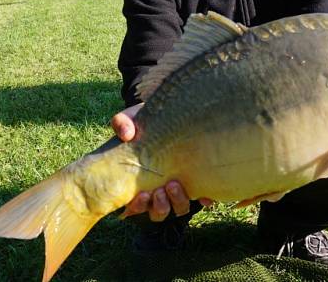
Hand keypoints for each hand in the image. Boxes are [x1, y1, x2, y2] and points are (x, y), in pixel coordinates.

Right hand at [110, 104, 212, 220]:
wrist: (168, 117)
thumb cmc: (145, 123)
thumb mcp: (131, 120)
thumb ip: (123, 123)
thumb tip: (125, 133)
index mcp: (139, 183)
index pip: (135, 207)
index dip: (138, 207)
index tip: (142, 194)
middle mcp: (158, 191)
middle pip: (159, 212)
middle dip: (160, 206)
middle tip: (161, 189)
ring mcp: (177, 188)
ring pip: (179, 208)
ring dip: (177, 201)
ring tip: (175, 184)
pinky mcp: (196, 182)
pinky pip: (201, 197)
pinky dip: (203, 198)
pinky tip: (204, 195)